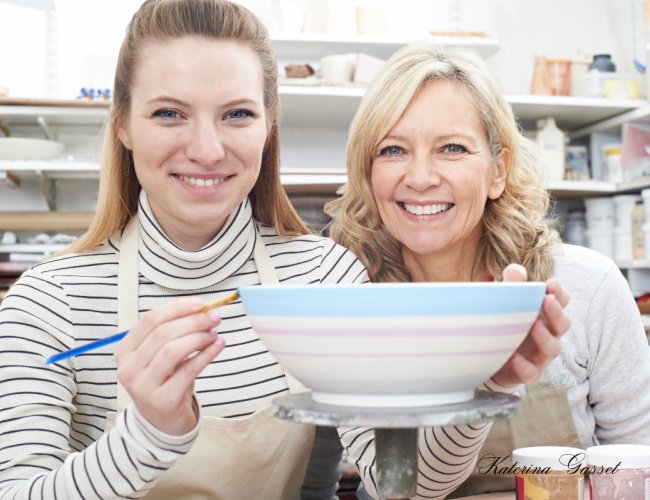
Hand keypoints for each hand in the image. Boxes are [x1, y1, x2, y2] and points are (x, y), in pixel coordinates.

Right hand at [114, 297, 224, 434]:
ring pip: (172, 350)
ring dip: (198, 337)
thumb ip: (173, 333)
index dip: (177, 307)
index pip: (150, 320)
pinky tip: (218, 346)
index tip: (199, 303)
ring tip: (214, 333)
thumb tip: (200, 309)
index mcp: (125, 352)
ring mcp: (143, 387)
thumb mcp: (159, 356)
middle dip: (192, 321)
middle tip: (213, 318)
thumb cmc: (165, 382)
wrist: (162, 423)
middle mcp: (128, 369)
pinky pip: (188, 370)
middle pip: (162, 333)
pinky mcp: (163, 401)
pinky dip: (207, 354)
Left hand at [490, 264, 569, 387]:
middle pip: (562, 324)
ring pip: (553, 348)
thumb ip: (512, 286)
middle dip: (556, 312)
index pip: (561, 303)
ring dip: (545, 337)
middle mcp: (548, 334)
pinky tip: (514, 357)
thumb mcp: (507, 304)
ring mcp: (540, 355)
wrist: (492, 358)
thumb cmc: (507, 325)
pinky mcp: (528, 372)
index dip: (559, 294)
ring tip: (534, 326)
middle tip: (546, 300)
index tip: (550, 282)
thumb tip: (516, 269)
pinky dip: (524, 365)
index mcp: (545, 315)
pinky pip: (531, 372)